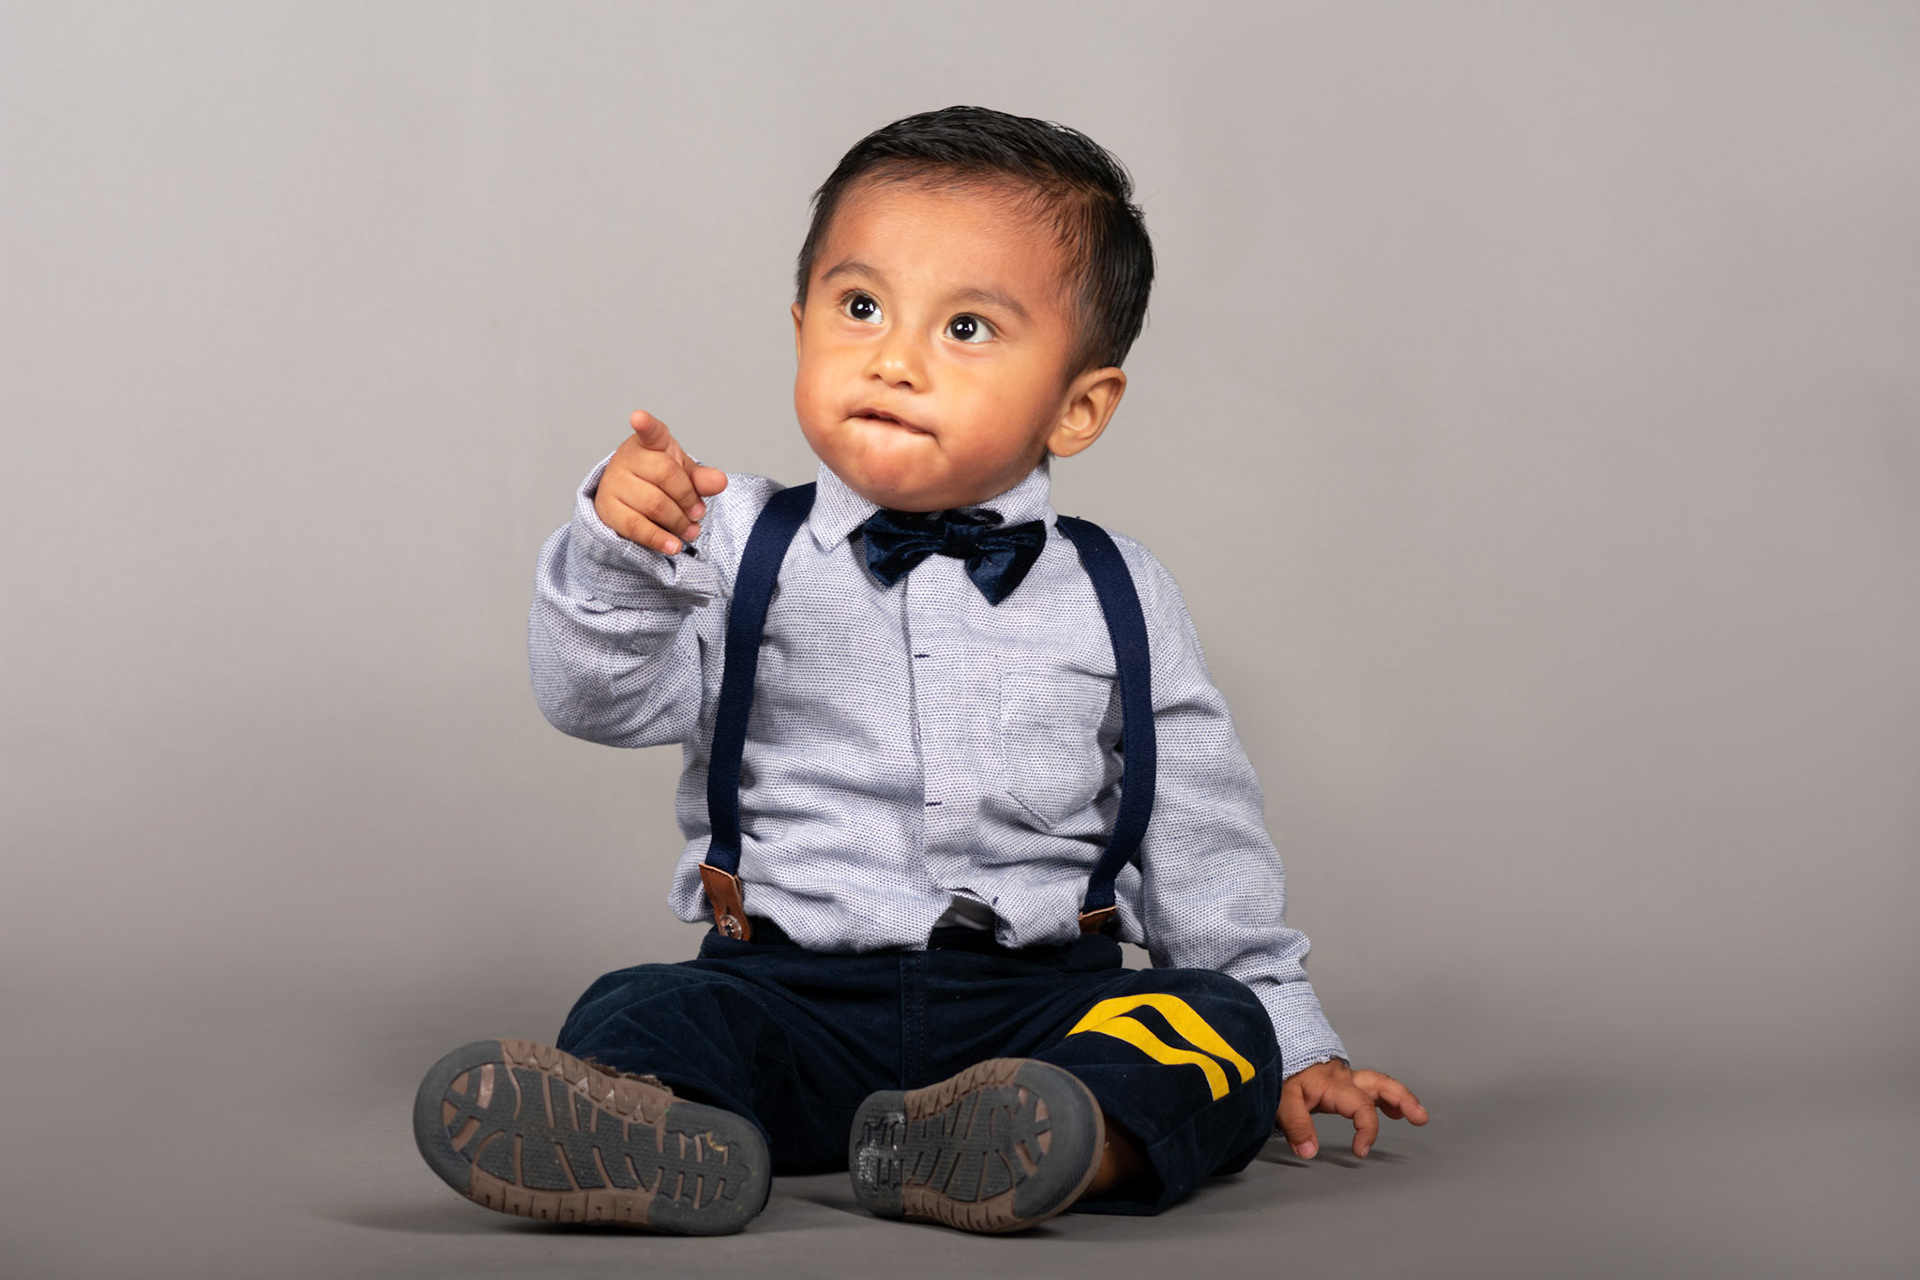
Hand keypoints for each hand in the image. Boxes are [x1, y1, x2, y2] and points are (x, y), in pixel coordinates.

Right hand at [592, 410, 728, 554]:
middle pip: (666, 476)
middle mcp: (628, 459)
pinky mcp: (608, 509)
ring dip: (678, 522)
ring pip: (654, 504)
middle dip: (688, 499)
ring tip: (691, 531)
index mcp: (649, 443)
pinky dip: (658, 538)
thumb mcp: (683, 475)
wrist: (628, 500)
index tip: (639, 418)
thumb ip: (701, 478)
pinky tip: (673, 545)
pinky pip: (636, 526)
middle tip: (698, 514)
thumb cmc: (658, 481)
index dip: (646, 424)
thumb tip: (720, 481)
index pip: (650, 432)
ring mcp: (615, 483)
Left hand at [1276, 1059, 1427, 1158]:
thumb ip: (1296, 1124)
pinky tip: (1391, 1109)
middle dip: (1403, 1099)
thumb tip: (1309, 1151)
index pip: (1361, 1106)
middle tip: (1420, 1117)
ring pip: (1379, 1082)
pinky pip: (1368, 1086)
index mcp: (1333, 1083)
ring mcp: (1344, 1077)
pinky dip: (1384, 1096)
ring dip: (1399, 1097)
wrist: (1270, 1052)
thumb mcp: (1281, 1099)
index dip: (1367, 1129)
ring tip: (1416, 1114)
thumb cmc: (1279, 1073)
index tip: (1361, 1151)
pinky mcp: (1340, 1081)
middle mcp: (1343, 1078)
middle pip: (1380, 1084)